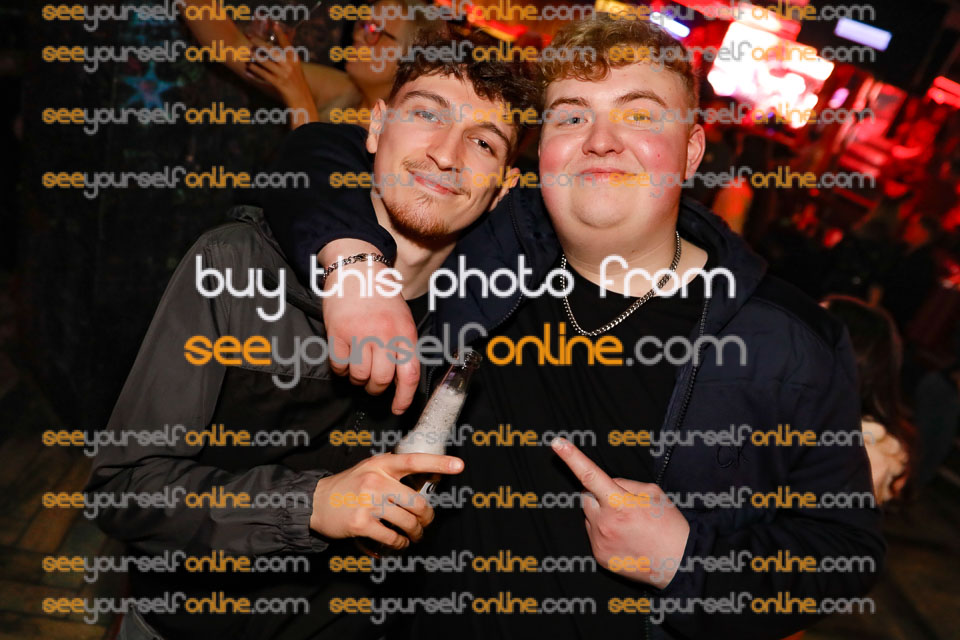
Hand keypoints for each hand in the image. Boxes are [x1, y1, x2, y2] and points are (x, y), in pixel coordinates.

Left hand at [246, 23, 318, 126]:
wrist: (301, 100)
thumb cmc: (298, 85)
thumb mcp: (296, 69)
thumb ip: (288, 60)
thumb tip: (275, 51)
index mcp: (295, 60)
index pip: (287, 43)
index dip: (280, 33)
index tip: (274, 24)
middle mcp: (289, 65)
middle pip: (272, 50)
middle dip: (260, 42)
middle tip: (251, 37)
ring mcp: (283, 74)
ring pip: (265, 62)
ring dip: (255, 57)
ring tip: (249, 53)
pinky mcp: (278, 83)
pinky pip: (263, 75)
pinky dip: (255, 71)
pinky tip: (249, 68)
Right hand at [310, 453, 463, 548]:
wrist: (316, 502)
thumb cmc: (348, 486)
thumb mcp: (370, 469)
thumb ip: (393, 472)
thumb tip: (427, 479)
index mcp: (381, 464)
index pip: (414, 460)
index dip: (438, 463)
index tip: (458, 466)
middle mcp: (376, 481)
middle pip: (416, 502)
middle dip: (427, 517)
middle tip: (426, 523)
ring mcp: (368, 502)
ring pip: (407, 522)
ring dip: (415, 533)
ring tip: (415, 536)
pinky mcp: (361, 523)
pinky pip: (391, 536)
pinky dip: (399, 543)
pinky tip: (399, 543)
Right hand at [319, 240, 419, 414]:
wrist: (358, 270)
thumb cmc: (382, 298)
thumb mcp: (402, 320)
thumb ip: (403, 347)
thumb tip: (400, 381)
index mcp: (405, 333)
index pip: (409, 374)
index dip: (404, 397)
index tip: (397, 409)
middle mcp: (384, 335)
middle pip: (381, 379)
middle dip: (376, 388)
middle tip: (372, 383)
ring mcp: (360, 334)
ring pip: (359, 375)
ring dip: (357, 379)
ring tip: (358, 369)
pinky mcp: (338, 333)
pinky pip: (339, 365)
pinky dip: (341, 369)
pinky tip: (345, 360)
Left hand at [551, 437, 688, 587]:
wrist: (679, 564)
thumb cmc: (669, 527)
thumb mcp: (654, 494)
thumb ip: (625, 484)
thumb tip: (607, 483)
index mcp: (619, 503)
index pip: (589, 475)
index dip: (572, 457)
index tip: (557, 443)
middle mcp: (604, 523)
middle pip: (586, 496)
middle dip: (598, 494)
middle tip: (621, 503)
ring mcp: (600, 541)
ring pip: (588, 516)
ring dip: (601, 514)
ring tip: (627, 524)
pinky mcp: (599, 556)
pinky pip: (593, 535)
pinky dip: (603, 532)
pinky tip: (624, 538)